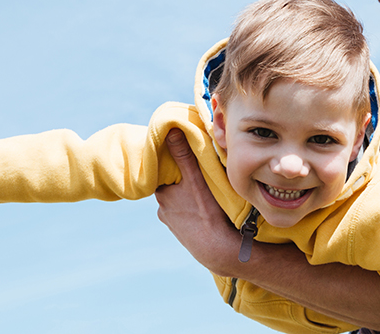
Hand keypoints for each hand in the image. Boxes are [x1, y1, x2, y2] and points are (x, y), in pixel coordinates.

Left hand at [155, 128, 240, 276]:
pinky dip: (192, 211)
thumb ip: (183, 155)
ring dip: (187, 197)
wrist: (217, 250)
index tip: (185, 157)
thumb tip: (171, 130)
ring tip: (204, 194)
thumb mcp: (196, 179)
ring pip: (178, 202)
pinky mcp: (182, 233)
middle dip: (181, 180)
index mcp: (162, 193)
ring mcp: (171, 223)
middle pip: (170, 186)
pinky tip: (205, 210)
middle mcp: (162, 208)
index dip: (173, 163)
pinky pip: (185, 216)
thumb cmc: (207, 213)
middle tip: (198, 174)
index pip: (162, 171)